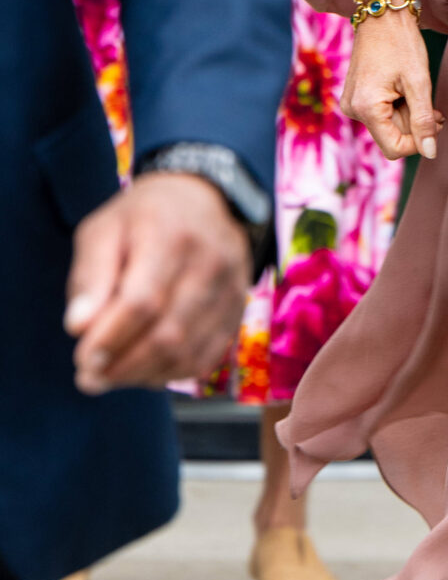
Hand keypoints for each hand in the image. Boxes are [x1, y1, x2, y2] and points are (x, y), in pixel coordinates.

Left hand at [65, 174, 251, 394]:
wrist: (202, 200)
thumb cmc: (142, 219)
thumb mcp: (103, 230)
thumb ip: (89, 277)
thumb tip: (78, 328)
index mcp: (171, 235)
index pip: (143, 301)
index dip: (111, 338)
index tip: (83, 359)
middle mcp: (211, 262)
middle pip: (169, 333)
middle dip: (124, 366)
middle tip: (90, 379)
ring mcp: (232, 288)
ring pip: (188, 352)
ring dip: (143, 375)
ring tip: (110, 377)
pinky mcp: (238, 310)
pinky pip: (206, 357)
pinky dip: (170, 374)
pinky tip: (142, 371)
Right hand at [340, 0, 440, 161]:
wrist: (383, 14)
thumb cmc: (402, 43)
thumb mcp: (419, 82)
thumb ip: (424, 121)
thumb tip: (431, 153)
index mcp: (365, 108)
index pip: (394, 149)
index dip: (419, 142)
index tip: (435, 121)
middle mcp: (352, 109)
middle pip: (391, 137)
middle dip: (415, 125)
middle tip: (434, 106)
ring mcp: (351, 103)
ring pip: (388, 126)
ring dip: (408, 115)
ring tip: (419, 93)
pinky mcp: (355, 96)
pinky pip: (380, 114)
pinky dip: (398, 108)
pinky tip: (407, 91)